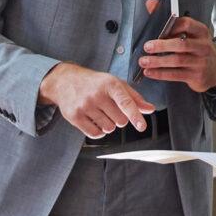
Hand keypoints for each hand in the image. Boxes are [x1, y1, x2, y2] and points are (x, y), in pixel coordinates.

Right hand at [38, 62, 155, 137]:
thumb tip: (150, 109)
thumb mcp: (116, 84)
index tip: (141, 126)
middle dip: (120, 118)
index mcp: (110, 84)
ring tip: (101, 113)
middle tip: (111, 109)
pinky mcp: (74, 116)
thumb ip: (134, 97)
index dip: (135, 115)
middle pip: (120, 120)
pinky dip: (99, 132)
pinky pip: (95, 134)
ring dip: (109, 125)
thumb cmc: (95, 83)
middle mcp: (97, 94)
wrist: (65, 81)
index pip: (125, 102)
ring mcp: (84, 106)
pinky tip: (95, 121)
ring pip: (108, 128)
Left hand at [139, 0, 215, 91]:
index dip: (172, 26)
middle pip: (181, 44)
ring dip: (158, 61)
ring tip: (144, 61)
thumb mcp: (190, 34)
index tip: (159, 30)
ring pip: (177, 61)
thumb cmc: (197, 48)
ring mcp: (200, 62)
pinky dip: (160, 74)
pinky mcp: (196, 76)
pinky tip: (150, 72)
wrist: (215, 69)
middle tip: (147, 47)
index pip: (187, 24)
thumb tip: (150, 3)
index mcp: (201, 32)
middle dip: (162, 45)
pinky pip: (176, 75)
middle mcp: (203, 46)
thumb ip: (169, 20)